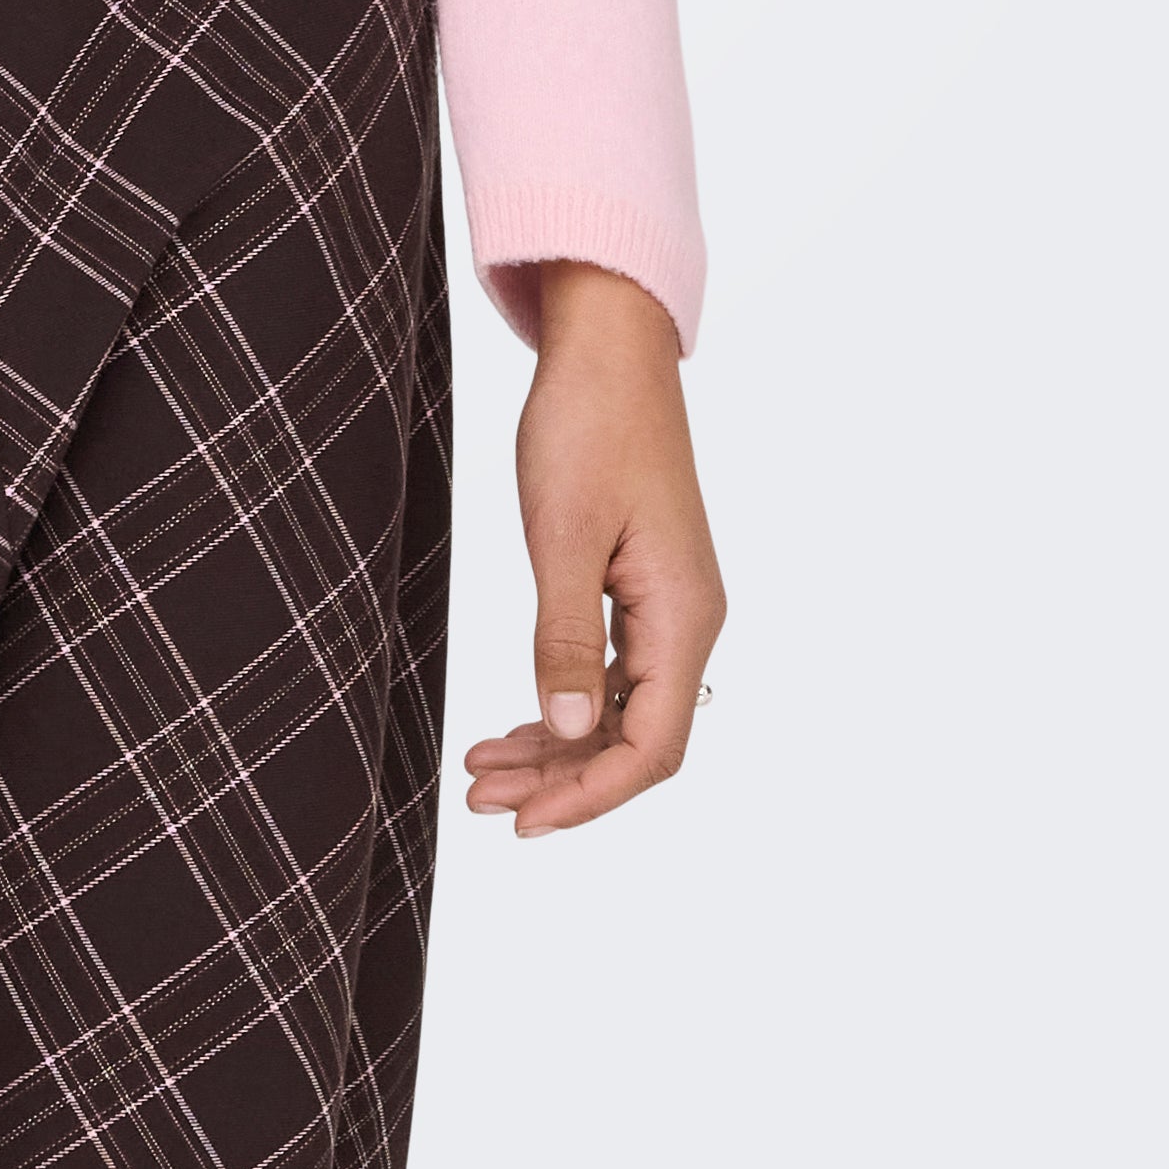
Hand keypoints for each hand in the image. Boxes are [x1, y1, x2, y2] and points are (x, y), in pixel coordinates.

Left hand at [463, 258, 723, 837]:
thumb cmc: (587, 424)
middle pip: (635, 740)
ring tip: (482, 772)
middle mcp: (687, 620)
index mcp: (684, 615)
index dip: (590, 795)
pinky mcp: (641, 585)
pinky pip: (610, 670)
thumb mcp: (562, 532)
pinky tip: (515, 720)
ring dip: (556, 747)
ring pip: (618, 709)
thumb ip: (564, 636)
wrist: (608, 345)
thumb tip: (569, 731)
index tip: (525, 822)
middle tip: (481, 800)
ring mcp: (668, 604)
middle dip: (561, 781)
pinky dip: (562, 702)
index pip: (651, 746)